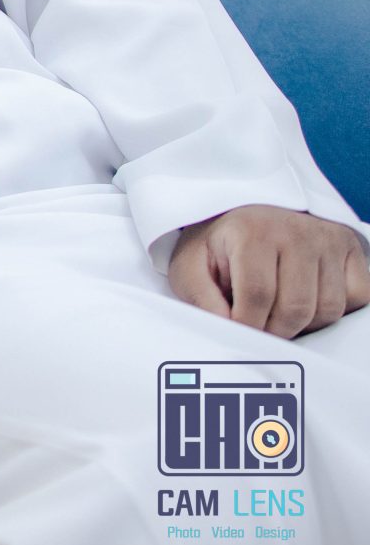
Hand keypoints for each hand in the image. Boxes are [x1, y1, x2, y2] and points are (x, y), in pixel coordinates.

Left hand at [169, 205, 369, 337]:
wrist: (247, 214)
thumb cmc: (219, 246)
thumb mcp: (191, 265)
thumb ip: (200, 297)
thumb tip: (229, 331)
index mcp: (252, 231)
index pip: (257, 294)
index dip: (247, 325)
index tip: (238, 331)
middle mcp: (296, 231)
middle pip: (296, 308)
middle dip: (275, 330)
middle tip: (259, 325)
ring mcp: (328, 239)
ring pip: (328, 308)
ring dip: (304, 323)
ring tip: (279, 311)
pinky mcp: (351, 249)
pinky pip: (358, 296)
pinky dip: (336, 309)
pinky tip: (309, 300)